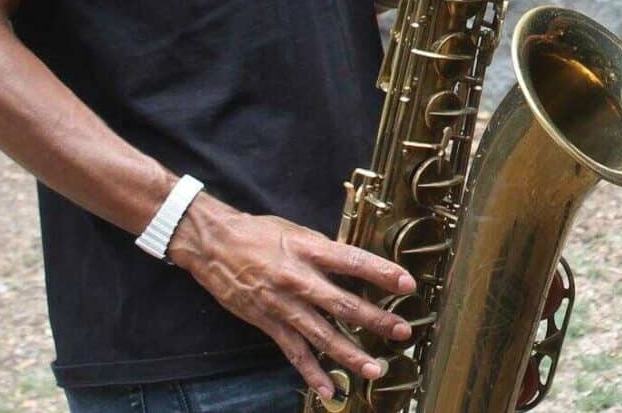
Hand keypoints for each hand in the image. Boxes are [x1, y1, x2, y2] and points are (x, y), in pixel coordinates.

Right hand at [169, 192, 416, 400]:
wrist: (214, 245)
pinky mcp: (269, 324)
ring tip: (375, 368)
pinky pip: (294, 353)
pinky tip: (329, 390)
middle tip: (402, 331)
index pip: (354, 262)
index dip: (382, 273)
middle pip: (344, 304)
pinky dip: (312, 374)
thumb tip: (356, 265)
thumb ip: (327, 251)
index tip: (407, 283)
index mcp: (311, 250)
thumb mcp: (299, 232)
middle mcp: (299, 280)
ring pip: (323, 335)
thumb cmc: (260, 233)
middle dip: (376, 320)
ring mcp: (284, 306)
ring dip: (350, 354)